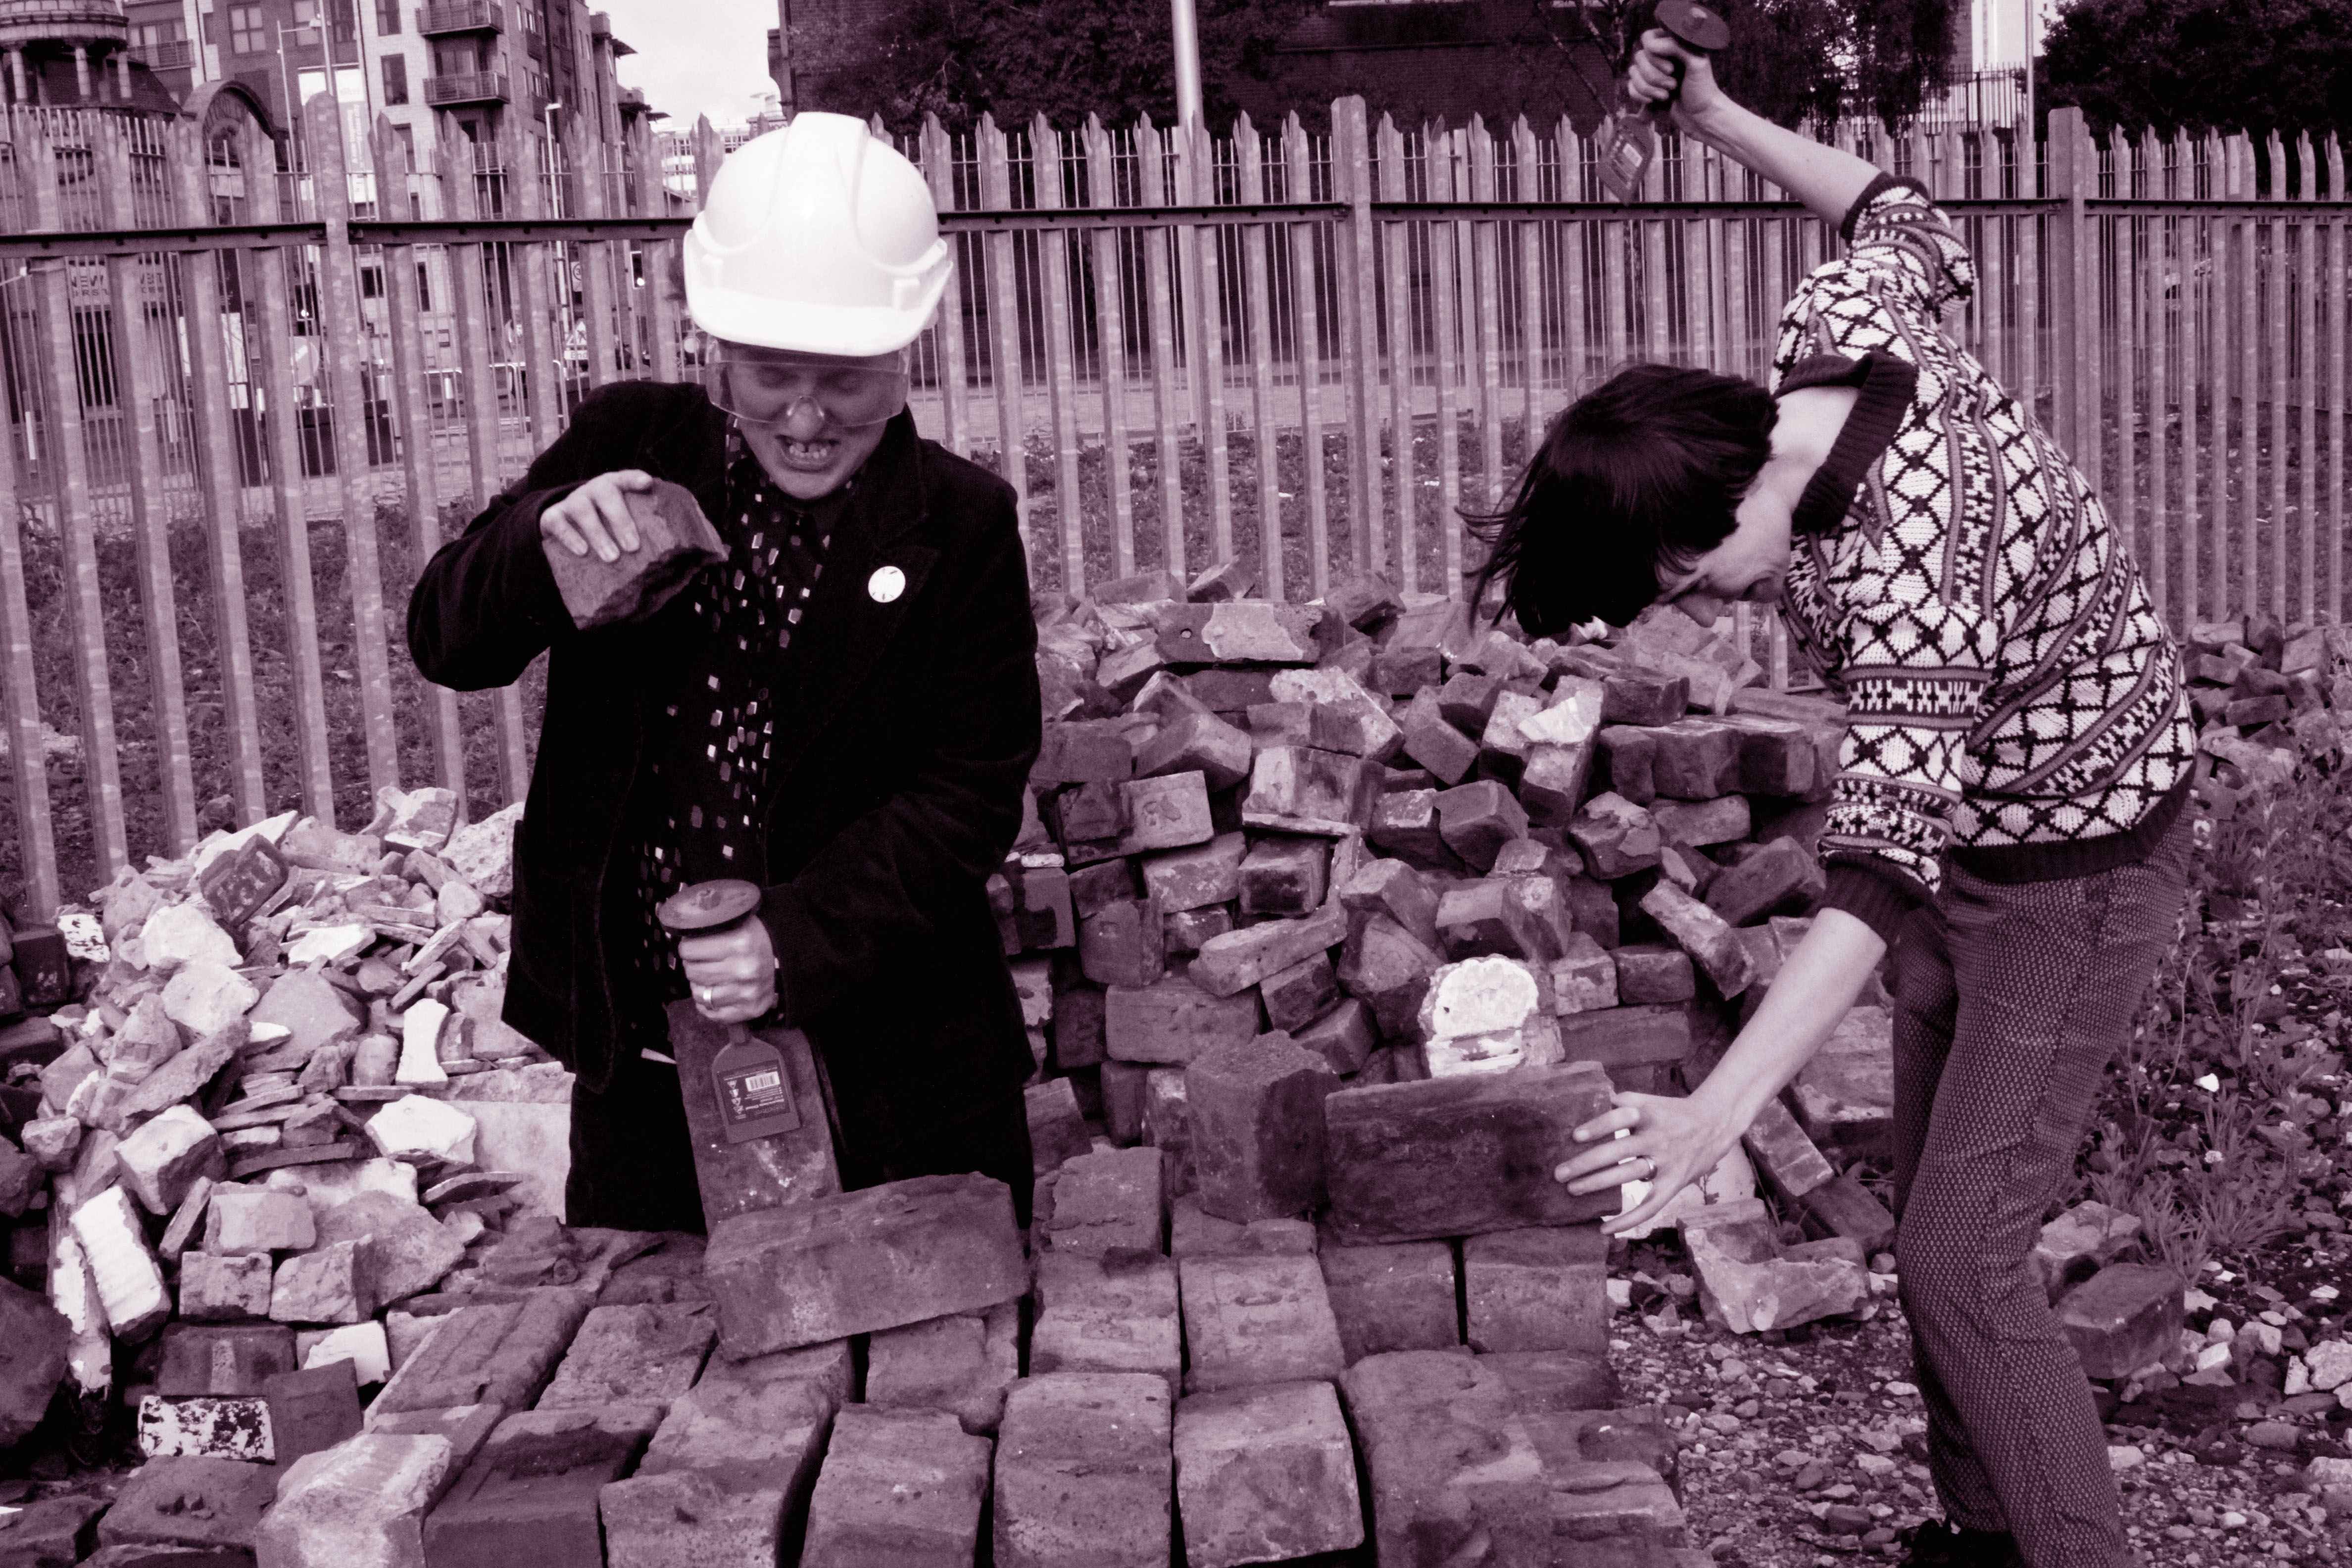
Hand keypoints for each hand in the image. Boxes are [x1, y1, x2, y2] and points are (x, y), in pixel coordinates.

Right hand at [540, 469, 651, 563]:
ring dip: (598, 534)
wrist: (564, 526)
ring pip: (583, 511)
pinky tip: (583, 551)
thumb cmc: (603, 525)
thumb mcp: (618, 521)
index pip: (624, 478)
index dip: (634, 479)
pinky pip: (558, 523)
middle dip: (621, 520)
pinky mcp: (552, 516)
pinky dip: (570, 537)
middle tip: (633, 547)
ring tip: (612, 557)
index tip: (647, 483)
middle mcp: (592, 490)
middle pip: (606, 495)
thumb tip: (663, 552)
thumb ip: (638, 526)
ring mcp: (571, 501)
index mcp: (612, 487)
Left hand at [679, 918, 778, 1025]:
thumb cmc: (755, 941)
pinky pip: (712, 1014)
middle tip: (701, 962)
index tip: (692, 947)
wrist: (787, 961)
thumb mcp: (737, 923)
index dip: (687, 947)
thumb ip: (712, 925)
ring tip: (708, 977)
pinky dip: (708, 1005)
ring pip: (699, 994)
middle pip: (692, 972)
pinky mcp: (749, 1010)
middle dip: (692, 965)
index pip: (689, 949)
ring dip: (699, 986)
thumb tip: (682, 931)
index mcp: (739, 943)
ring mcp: (746, 993)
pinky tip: (715, 993)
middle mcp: (743, 970)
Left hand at [1555, 1089, 1738, 1237]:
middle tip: (1560, 1173)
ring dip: (1598, 1185)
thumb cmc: (1670, 1112)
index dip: (1599, 1126)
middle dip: (1586, 1163)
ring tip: (1572, 1190)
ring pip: (1629, 1176)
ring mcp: (1667, 1162)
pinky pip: (1650, 1206)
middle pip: (1619, 1151)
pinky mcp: (1674, 1184)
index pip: (1621, 1117)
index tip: (1575, 1136)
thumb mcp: (1648, 1102)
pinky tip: (1604, 1229)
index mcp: (1649, 1114)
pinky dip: (1627, 1220)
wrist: (1714, 1124)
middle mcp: (1658, 1138)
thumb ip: (1621, 1102)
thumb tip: (1587, 1099)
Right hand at [1626, 27, 1731, 134]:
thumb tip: (1650, 45)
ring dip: (1649, 88)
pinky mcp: (1646, 89)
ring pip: (1633, 73)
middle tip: (1673, 85)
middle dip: (1654, 76)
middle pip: (1639, 57)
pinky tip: (1655, 102)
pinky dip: (1640, 97)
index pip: (1648, 39)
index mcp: (1673, 45)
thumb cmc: (1703, 89)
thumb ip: (1676, 47)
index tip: (1671, 69)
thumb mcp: (1696, 62)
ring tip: (1667, 96)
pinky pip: (1631, 88)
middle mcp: (1661, 57)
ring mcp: (1652, 73)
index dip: (1654, 55)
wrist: (1700, 116)